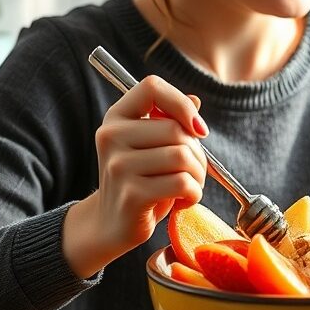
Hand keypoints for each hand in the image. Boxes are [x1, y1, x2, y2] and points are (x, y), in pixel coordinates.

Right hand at [64, 76, 207, 277]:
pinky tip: (183, 201)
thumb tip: (195, 99)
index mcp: (116, 117)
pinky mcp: (132, 194)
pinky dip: (193, 194)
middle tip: (193, 171)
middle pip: (176, 130)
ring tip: (188, 186)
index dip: (182, 104)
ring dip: (198, 176)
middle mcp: (111, 136)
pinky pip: (182, 183)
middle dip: (199, 154)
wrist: (112, 223)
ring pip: (182, 157)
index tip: (197, 129)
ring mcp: (118, 166)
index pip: (152, 87)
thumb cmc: (140, 179)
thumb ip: (170, 121)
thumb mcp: (152, 146)